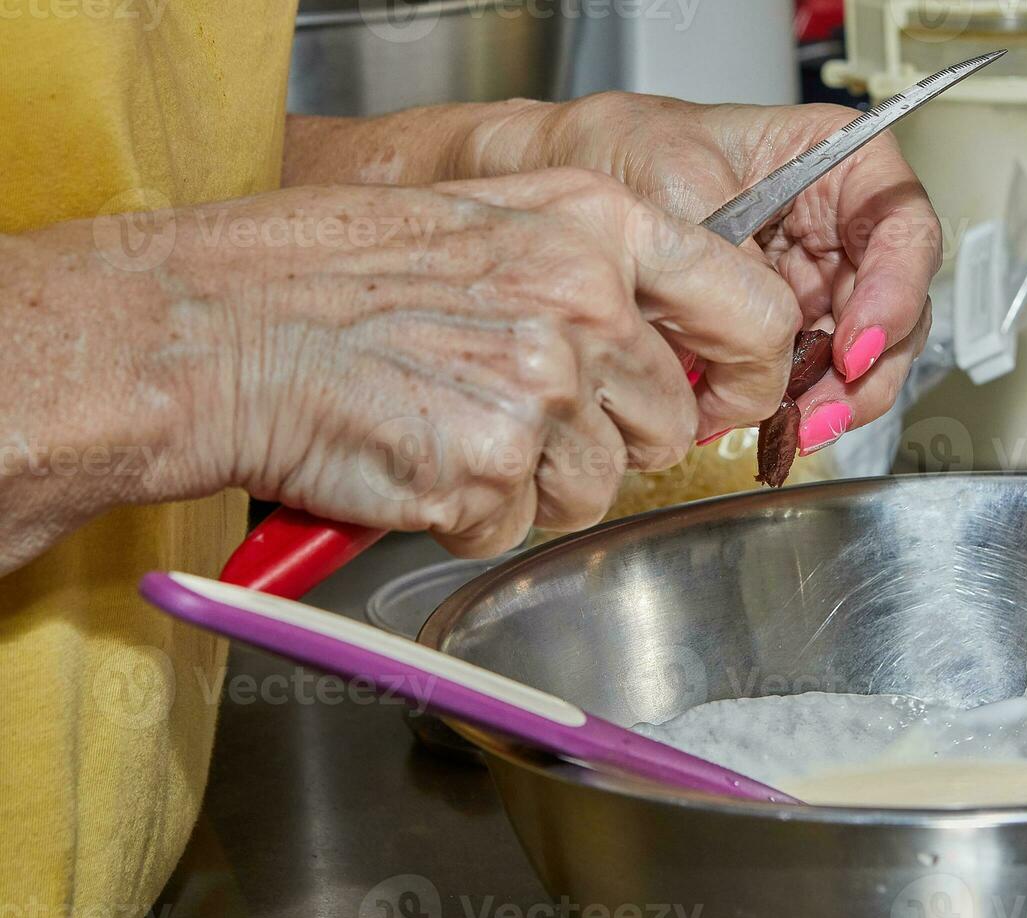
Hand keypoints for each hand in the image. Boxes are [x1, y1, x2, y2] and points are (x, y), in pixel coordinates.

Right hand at [5, 169, 799, 566]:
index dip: (747, 372)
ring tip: (450, 431)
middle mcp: (583, 303)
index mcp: (595, 226)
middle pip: (669, 423)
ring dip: (534, 484)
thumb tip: (660, 342)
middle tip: (518, 415)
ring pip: (599, 488)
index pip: (751, 310)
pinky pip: (519, 527)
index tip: (725, 398)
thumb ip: (590, 272)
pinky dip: (470, 516)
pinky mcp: (491, 471)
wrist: (215, 327)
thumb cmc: (325, 273)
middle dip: (608, 439)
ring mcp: (541, 389)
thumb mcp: (483, 222)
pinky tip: (417, 462)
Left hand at [456, 94, 942, 454]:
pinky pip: (807, 378)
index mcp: (835, 164)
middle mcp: (835, 228)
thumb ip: (734, 257)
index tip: (854, 342)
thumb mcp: (677, 177)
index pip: (904, 228)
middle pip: (894, 307)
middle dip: (867, 369)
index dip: (895, 293)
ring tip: (792, 427)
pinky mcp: (775, 333)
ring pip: (860, 356)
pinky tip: (766, 424)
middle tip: (821, 410)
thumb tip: (772, 335)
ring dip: (835, 401)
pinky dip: (793, 408)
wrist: (563, 184)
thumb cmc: (620, 147)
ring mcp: (809, 285)